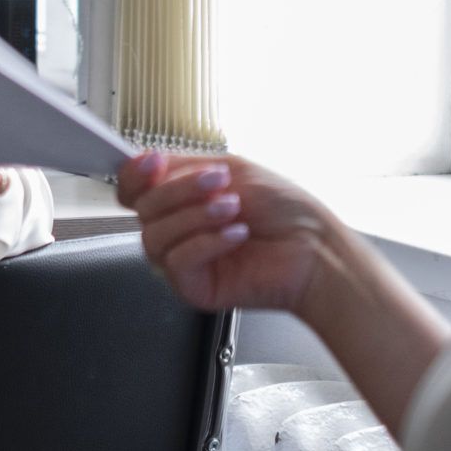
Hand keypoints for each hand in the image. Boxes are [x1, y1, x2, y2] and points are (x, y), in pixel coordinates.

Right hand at [118, 151, 335, 314]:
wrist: (315, 249)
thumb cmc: (285, 211)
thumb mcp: (232, 169)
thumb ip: (182, 166)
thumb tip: (143, 163)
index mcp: (182, 199)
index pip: (134, 189)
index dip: (134, 175)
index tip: (153, 163)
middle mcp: (178, 229)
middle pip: (143, 209)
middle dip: (179, 190)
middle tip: (217, 184)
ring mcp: (183, 260)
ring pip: (155, 235)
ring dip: (195, 216)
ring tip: (232, 210)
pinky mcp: (193, 287)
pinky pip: (177, 262)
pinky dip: (207, 242)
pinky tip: (236, 235)